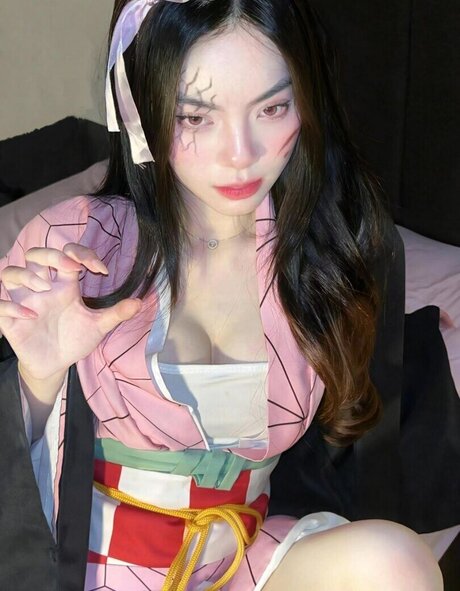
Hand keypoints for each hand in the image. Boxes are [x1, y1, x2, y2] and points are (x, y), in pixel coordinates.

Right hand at [0, 243, 141, 379]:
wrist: (56, 364)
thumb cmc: (75, 339)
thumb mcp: (99, 326)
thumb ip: (116, 314)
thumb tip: (139, 303)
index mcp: (65, 285)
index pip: (68, 255)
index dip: (82, 253)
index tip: (100, 269)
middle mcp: (43, 288)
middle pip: (36, 255)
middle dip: (50, 254)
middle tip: (69, 266)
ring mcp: (25, 302)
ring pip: (11, 273)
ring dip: (27, 275)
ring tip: (45, 288)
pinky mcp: (12, 320)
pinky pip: (1, 305)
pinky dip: (12, 306)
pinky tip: (30, 315)